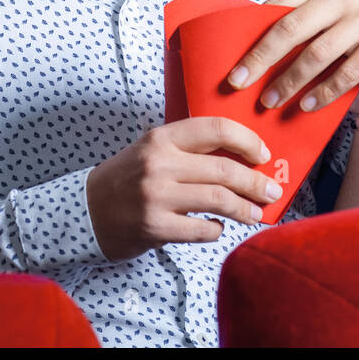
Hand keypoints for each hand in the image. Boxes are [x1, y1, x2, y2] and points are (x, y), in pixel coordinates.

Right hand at [85, 116, 283, 260]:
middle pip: (225, 169)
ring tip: (256, 213)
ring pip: (218, 199)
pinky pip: (202, 230)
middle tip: (272, 191)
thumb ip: (191, 149)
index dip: (248, 141)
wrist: (86, 210)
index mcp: (162, 138)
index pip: (216, 129)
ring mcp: (156, 196)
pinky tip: (219, 227)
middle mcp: (159, 163)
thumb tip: (244, 158)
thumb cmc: (128, 177)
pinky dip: (217, 230)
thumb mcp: (154, 150)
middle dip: (256, 182)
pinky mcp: (155, 226)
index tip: (264, 155)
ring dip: (245, 208)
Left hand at [225, 0, 358, 114]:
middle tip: (240, 84)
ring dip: (290, 81)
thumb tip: (253, 53)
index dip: (253, 37)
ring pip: (318, 53)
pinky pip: (347, 72)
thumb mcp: (331, 11)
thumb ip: (300, 21)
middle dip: (262, 59)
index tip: (233, 65)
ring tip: (271, 101)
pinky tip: (307, 106)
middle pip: (292, 28)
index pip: (279, 8)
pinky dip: (325, 92)